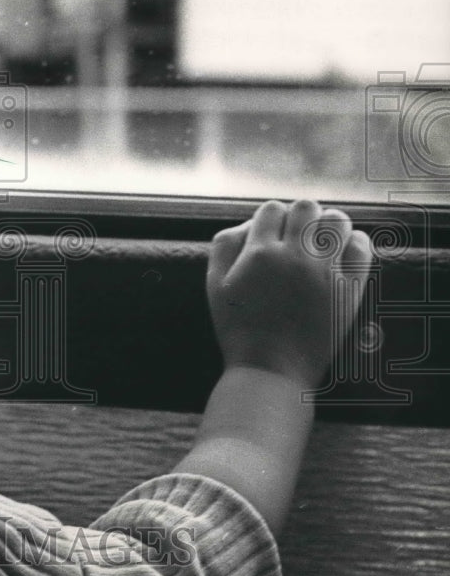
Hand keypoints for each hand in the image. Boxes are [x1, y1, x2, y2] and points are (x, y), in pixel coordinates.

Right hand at [206, 200, 372, 386]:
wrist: (270, 368)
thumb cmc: (238, 327)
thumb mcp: (214, 284)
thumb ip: (225, 245)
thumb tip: (251, 223)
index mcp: (258, 253)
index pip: (272, 208)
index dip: (271, 218)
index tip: (272, 236)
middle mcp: (293, 257)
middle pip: (306, 207)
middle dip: (300, 217)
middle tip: (297, 237)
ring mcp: (324, 272)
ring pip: (337, 220)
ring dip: (328, 225)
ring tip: (321, 242)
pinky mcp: (348, 289)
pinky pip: (361, 247)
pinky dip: (353, 243)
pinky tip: (341, 254)